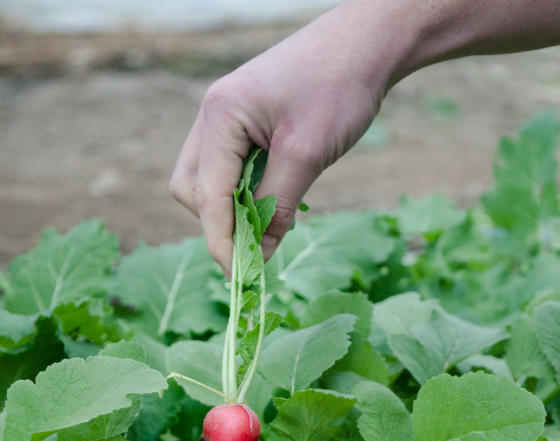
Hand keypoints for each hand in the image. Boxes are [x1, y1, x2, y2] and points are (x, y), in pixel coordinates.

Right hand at [169, 15, 387, 271]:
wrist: (366, 44)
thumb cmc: (338, 88)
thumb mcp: (308, 154)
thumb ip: (278, 206)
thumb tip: (259, 253)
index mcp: (220, 116)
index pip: (207, 195)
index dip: (222, 241)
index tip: (241, 277)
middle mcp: (214, 115)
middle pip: (194, 190)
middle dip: (220, 224)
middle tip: (257, 250)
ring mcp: (227, 117)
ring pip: (211, 181)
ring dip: (236, 209)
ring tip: (273, 225)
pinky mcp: (246, 121)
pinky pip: (233, 168)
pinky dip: (250, 192)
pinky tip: (281, 200)